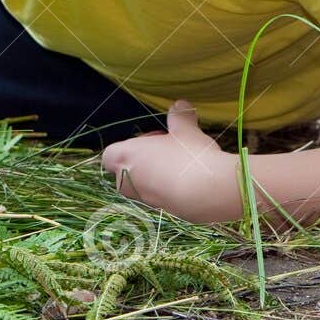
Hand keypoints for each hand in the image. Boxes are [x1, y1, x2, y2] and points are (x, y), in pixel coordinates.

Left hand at [99, 100, 245, 224]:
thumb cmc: (189, 155)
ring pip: (144, 188)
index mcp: (127, 157)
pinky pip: (162, 201)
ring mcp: (147, 201)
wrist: (210, 192)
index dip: (129, 147)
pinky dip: (173, 193)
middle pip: (126, 173)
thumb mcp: (186, 129)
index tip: (154, 141)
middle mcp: (131, 182)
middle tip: (168, 153)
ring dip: (159, 178)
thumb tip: (180, 105)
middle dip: (144, 164)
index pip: (109, 155)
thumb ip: (180, 117)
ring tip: (185, 168)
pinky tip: (195, 184)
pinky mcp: (165, 215)